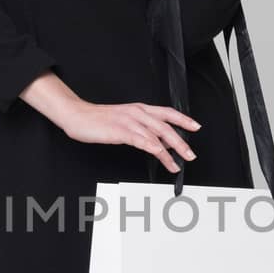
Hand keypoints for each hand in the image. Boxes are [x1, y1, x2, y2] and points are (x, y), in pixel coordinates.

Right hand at [60, 99, 200, 174]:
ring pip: (157, 135)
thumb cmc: (99, 120)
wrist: (78, 116)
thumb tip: (157, 141)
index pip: (167, 112)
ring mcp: (129, 121)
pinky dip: (153, 148)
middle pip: (166, 126)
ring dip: (170, 151)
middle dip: (181, 142)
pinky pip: (141, 140)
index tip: (196, 127)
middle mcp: (137, 112)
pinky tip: (160, 155)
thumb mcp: (124, 121)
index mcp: (140, 109)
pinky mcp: (120, 131)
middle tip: (190, 154)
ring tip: (177, 163)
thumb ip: (141, 128)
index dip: (183, 119)